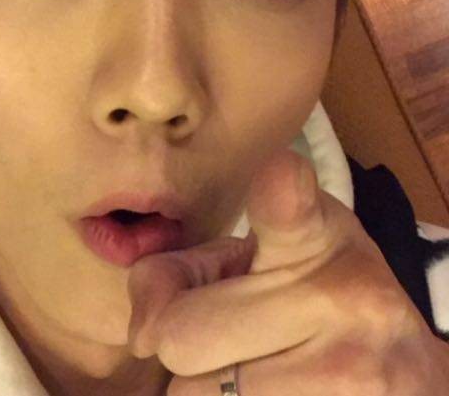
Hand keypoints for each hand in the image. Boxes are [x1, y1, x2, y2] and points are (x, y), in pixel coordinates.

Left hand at [127, 148, 448, 394]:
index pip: (289, 206)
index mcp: (315, 238)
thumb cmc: (318, 292)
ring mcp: (348, 377)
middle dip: (182, 338)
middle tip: (219, 334)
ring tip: (245, 365)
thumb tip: (141, 330)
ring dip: (202, 385)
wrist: (402, 363)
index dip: (281, 189)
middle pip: (183, 337)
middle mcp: (341, 303)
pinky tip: (261, 389)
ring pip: (192, 395)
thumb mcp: (264, 253)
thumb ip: (187, 267)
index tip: (281, 170)